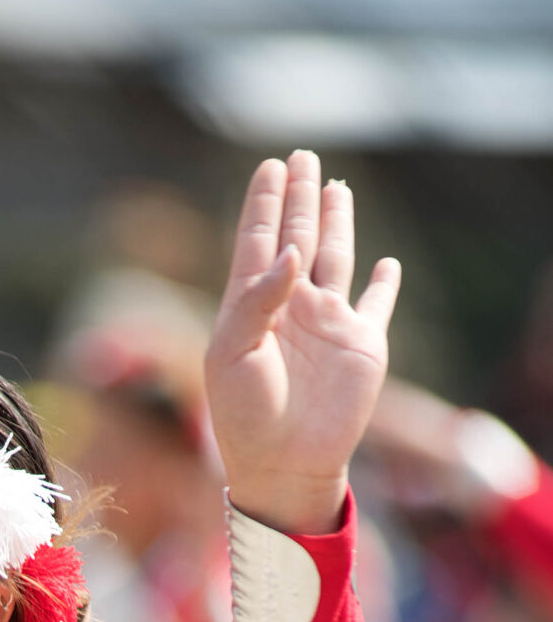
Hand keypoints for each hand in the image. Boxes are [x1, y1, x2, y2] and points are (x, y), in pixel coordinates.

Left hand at [205, 151, 399, 535]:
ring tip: (335, 187)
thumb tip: (292, 250)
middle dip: (299, 198)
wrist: (282, 465)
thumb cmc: (245, 415)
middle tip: (302, 157)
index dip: (264, 204)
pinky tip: (388, 264)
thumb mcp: (232, 353)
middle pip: (298, 237)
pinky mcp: (361, 345)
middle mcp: (292, 308)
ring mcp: (328, 324)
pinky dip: (385, 285)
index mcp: (252, 307)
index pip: (258, 242)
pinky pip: (376, 305)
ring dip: (336, 222)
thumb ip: (257, 298)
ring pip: (335, 257)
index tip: (269, 167)